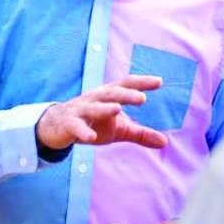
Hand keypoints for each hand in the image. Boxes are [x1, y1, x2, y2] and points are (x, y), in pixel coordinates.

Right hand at [36, 76, 168, 151]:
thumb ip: (141, 134)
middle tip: (142, 98)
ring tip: (117, 109)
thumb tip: (165, 142)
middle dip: (126, 94)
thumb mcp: (119, 129)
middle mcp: (95, 98)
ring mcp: (81, 110)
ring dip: (105, 108)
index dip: (142, 83)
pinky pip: (76, 126)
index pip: (127, 85)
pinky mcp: (68, 123)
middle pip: (112, 93)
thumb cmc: (93, 123)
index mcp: (109, 96)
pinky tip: (91, 138)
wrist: (57, 126)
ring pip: (93, 107)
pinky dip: (83, 131)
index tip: (159, 81)